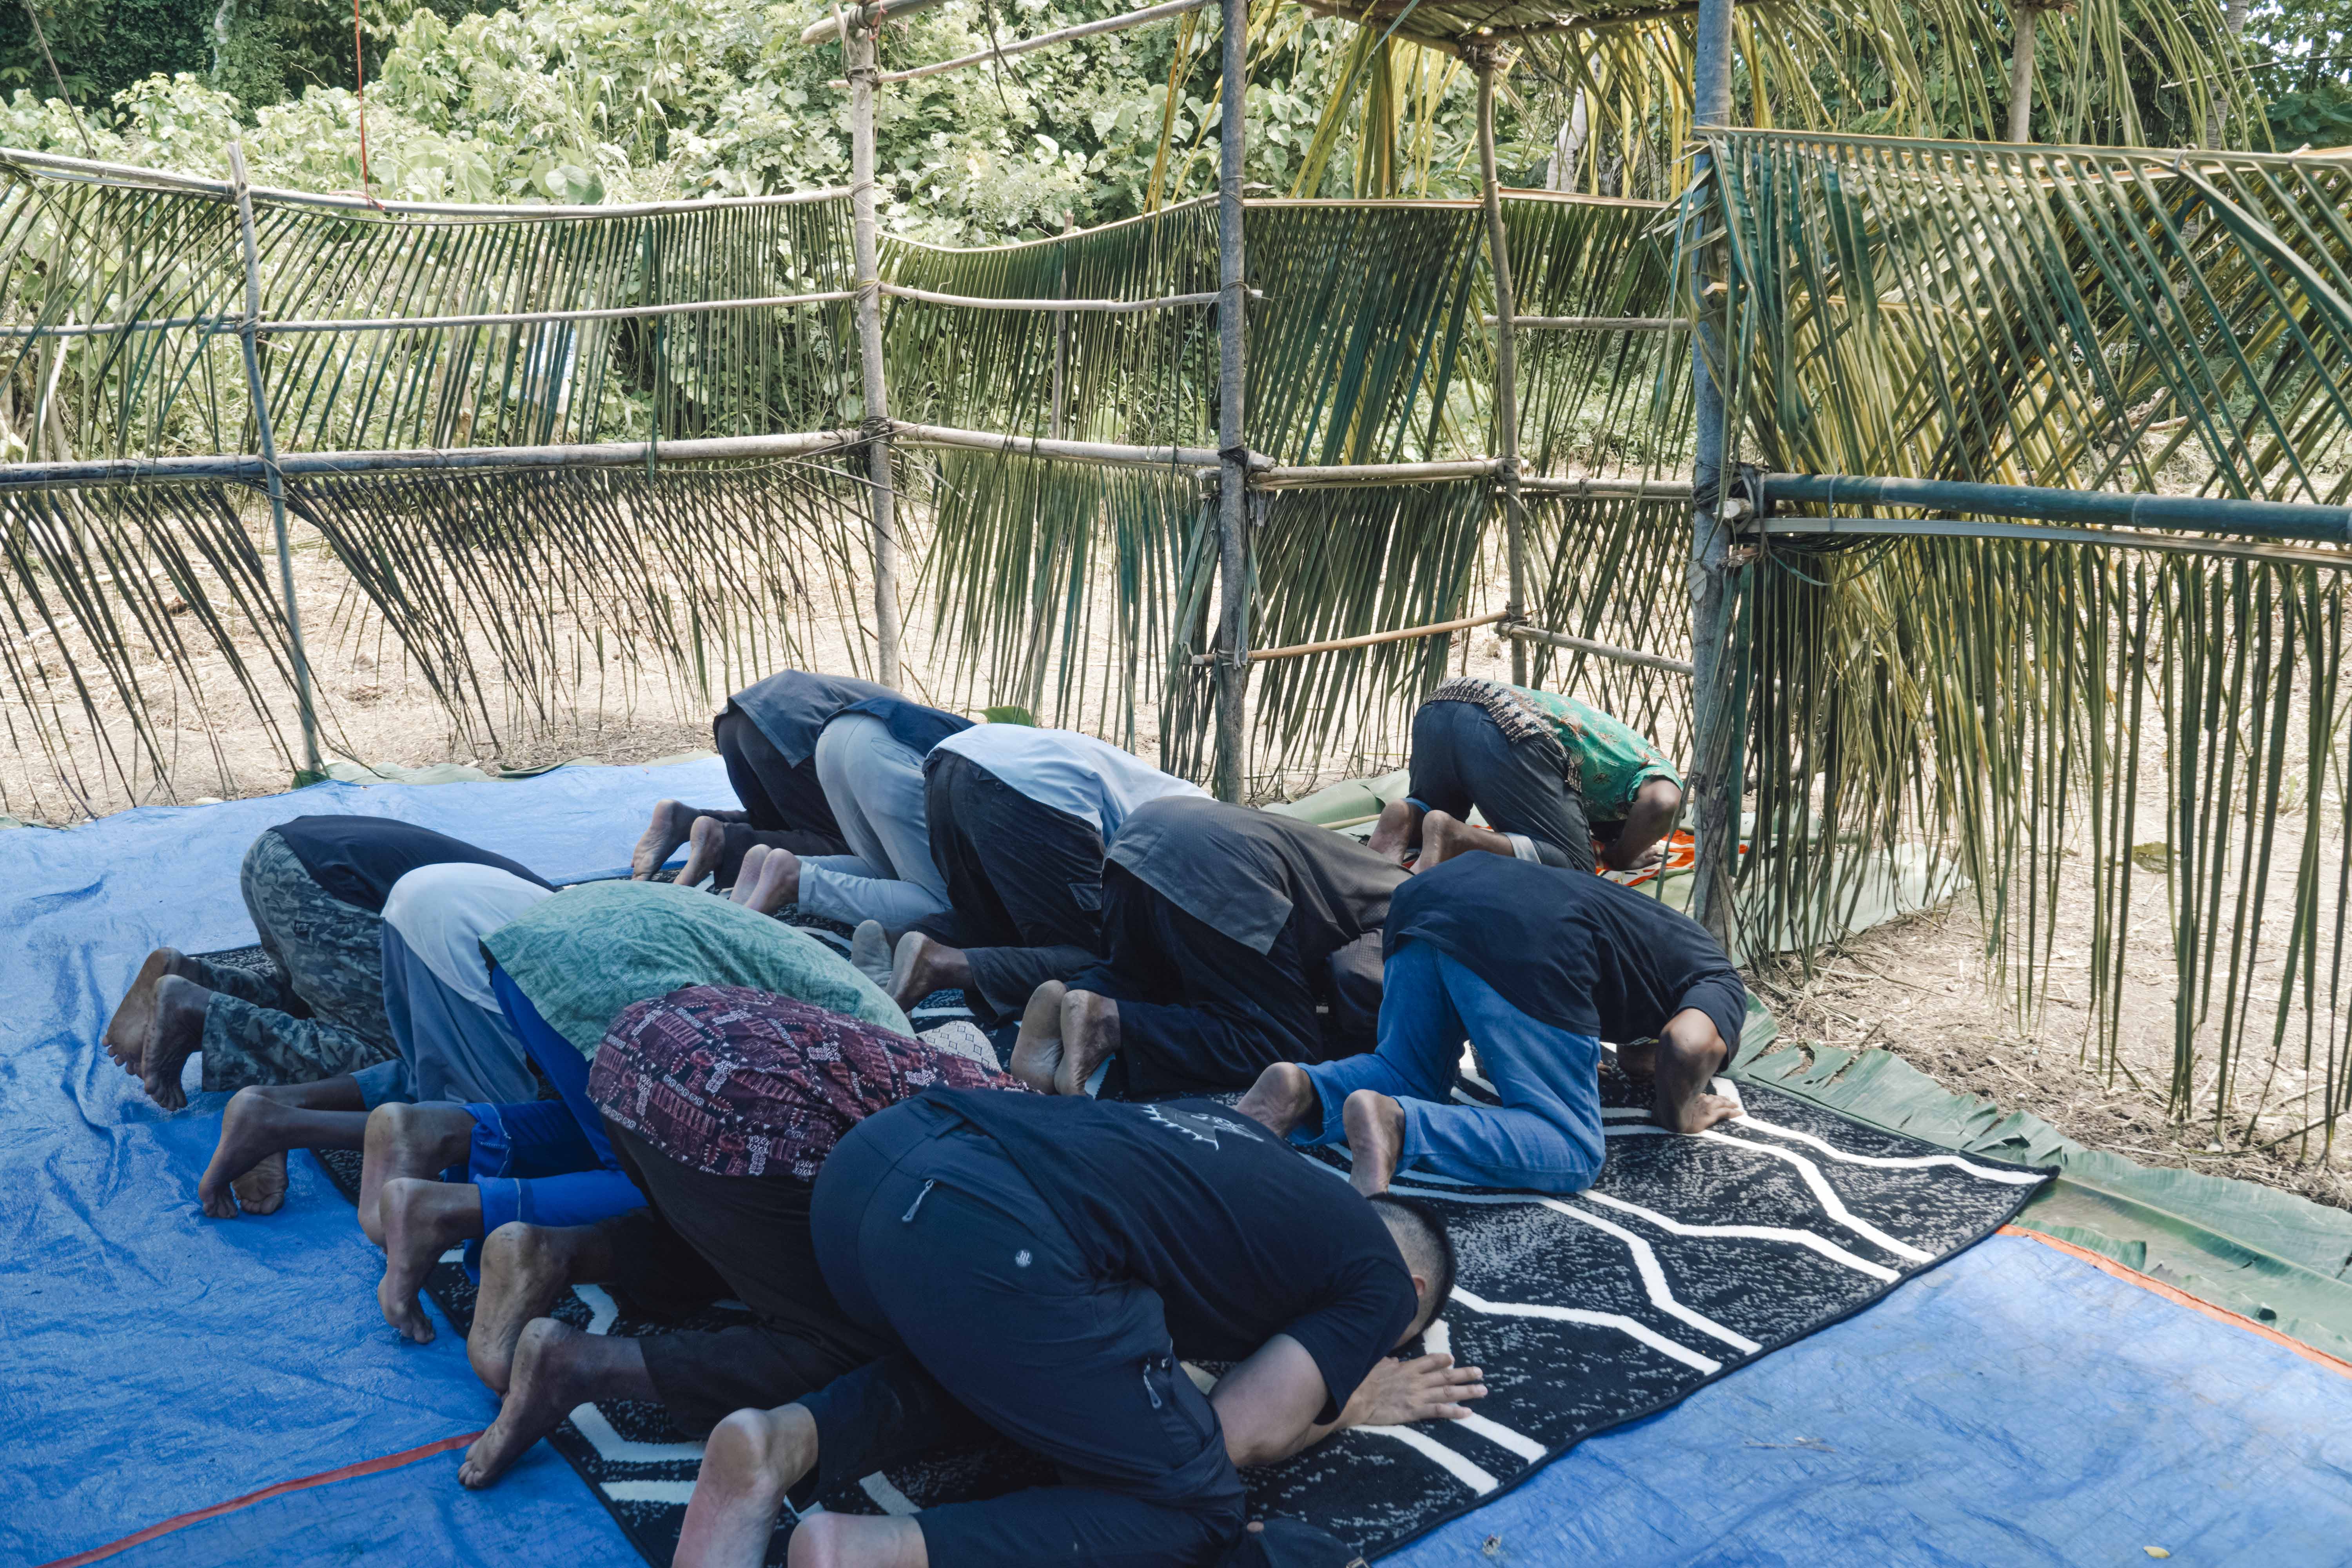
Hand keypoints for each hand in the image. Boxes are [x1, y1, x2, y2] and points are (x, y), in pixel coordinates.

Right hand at [1339, 1352, 1485, 1427]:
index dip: (1443, 1360)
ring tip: (1482, 1390)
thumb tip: (1395, 1360)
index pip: (1430, 1361)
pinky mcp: (1415, 1412)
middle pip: (1446, 1376)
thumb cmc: (1362, 1380)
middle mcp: (1417, 1380)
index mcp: (1407, 1367)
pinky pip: (1439, 1411)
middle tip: (1480, 1373)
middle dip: (1465, 1374)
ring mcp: (1417, 1396)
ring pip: (1448, 1392)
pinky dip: (1454, 1411)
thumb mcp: (1376, 1365)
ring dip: (1467, 1391)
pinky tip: (1468, 1412)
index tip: (1453, 1359)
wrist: (1356, 1398)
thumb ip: (1389, 1363)